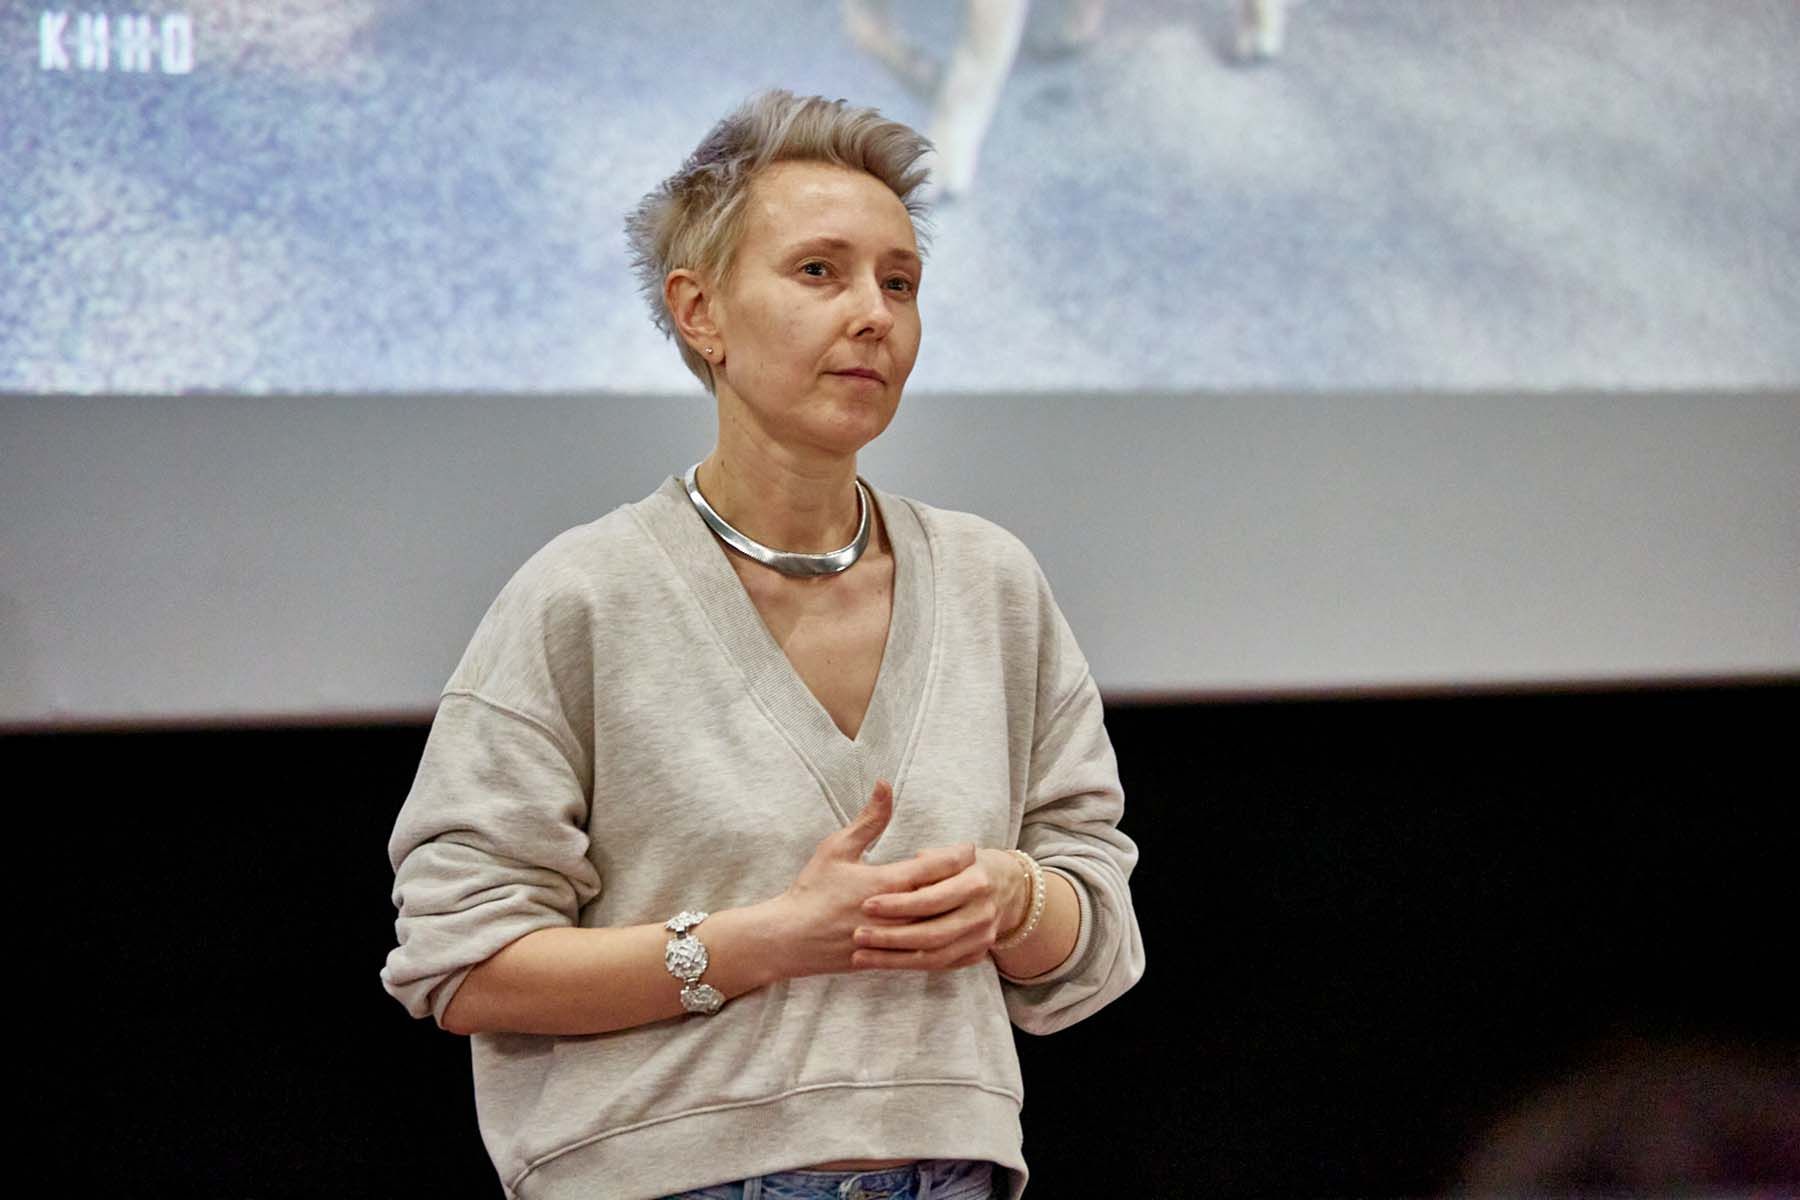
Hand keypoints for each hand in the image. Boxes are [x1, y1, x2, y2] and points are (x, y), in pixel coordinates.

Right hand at [771, 780, 976, 978]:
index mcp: (885, 883)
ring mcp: (894, 941)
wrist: (789, 939)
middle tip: (980, 871)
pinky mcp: (891, 959)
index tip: (970, 848)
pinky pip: (931, 956)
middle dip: (966, 883)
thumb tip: (885, 784)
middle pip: (946, 899)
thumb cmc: (812, 890)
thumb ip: (869, 819)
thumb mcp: (837, 848)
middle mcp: (895, 914)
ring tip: (972, 900)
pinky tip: (962, 935)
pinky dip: (951, 947)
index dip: (958, 856)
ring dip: (960, 914)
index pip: (936, 868)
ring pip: (942, 929)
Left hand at [850, 846, 1028, 971]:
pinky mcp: (976, 954)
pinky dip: (908, 965)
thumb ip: (932, 858)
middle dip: (891, 936)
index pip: (932, 898)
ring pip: (934, 956)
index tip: (866, 905)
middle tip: (859, 934)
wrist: (1006, 886)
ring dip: (893, 958)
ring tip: (861, 954)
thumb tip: (914, 858)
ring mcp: (982, 937)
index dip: (898, 904)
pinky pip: (939, 965)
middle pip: (932, 933)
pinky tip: (880, 962)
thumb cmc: (967, 864)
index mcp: (976, 881)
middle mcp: (982, 913)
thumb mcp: (954, 852)